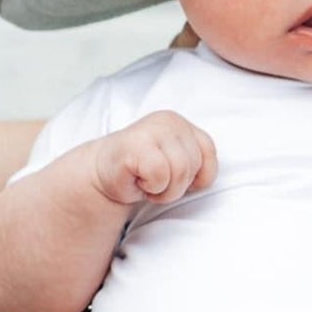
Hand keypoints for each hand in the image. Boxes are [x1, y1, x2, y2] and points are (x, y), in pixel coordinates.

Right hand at [89, 111, 216, 207]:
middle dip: (178, 185)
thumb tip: (207, 177)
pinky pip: (160, 175)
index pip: (209, 152)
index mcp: (181, 123)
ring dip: (165, 190)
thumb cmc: (143, 173)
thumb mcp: (177, 162)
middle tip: (156, 182)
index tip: (176, 178)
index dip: (198, 175)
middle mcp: (169, 121)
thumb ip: (196, 160)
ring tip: (148, 182)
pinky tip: (138, 180)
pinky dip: (152, 187)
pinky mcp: (136, 144)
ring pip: (180, 172)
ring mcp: (152, 129)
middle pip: (194, 165)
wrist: (102, 175)